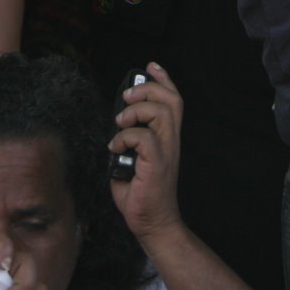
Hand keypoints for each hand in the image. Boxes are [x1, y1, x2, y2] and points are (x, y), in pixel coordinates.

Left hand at [109, 62, 184, 242]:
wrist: (152, 223)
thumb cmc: (140, 194)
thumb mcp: (131, 159)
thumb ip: (128, 140)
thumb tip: (115, 125)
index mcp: (167, 138)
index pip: (174, 101)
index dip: (164, 80)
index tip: (151, 66)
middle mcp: (171, 141)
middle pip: (170, 100)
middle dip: (148, 89)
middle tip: (127, 95)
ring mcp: (166, 151)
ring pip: (160, 113)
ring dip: (136, 111)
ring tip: (120, 124)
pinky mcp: (157, 163)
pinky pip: (144, 138)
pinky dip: (125, 137)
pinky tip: (116, 148)